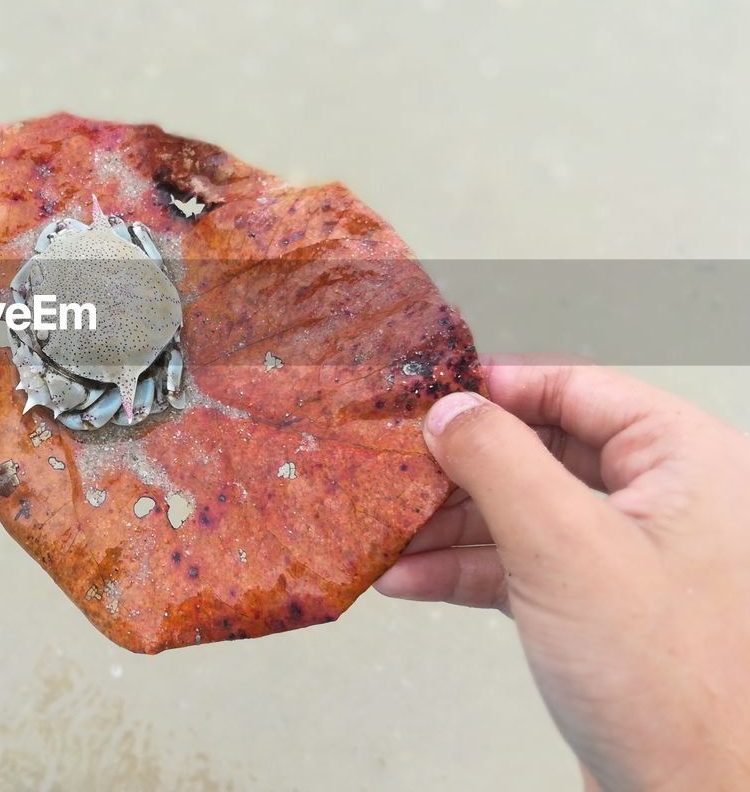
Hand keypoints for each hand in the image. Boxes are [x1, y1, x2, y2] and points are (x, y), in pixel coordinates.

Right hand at [376, 360, 749, 790]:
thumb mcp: (566, 548)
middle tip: (394, 465)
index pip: (578, 389)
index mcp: (688, 462)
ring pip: (522, 511)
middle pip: (540, 451)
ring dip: (448, 525)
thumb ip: (499, 462)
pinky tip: (410, 578)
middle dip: (459, 467)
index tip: (431, 393)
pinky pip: (520, 566)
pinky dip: (463, 570)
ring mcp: (629, 558)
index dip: (499, 387)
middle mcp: (665, 502)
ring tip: (387, 530)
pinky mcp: (598, 609)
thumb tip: (450, 408)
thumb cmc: (674, 689)